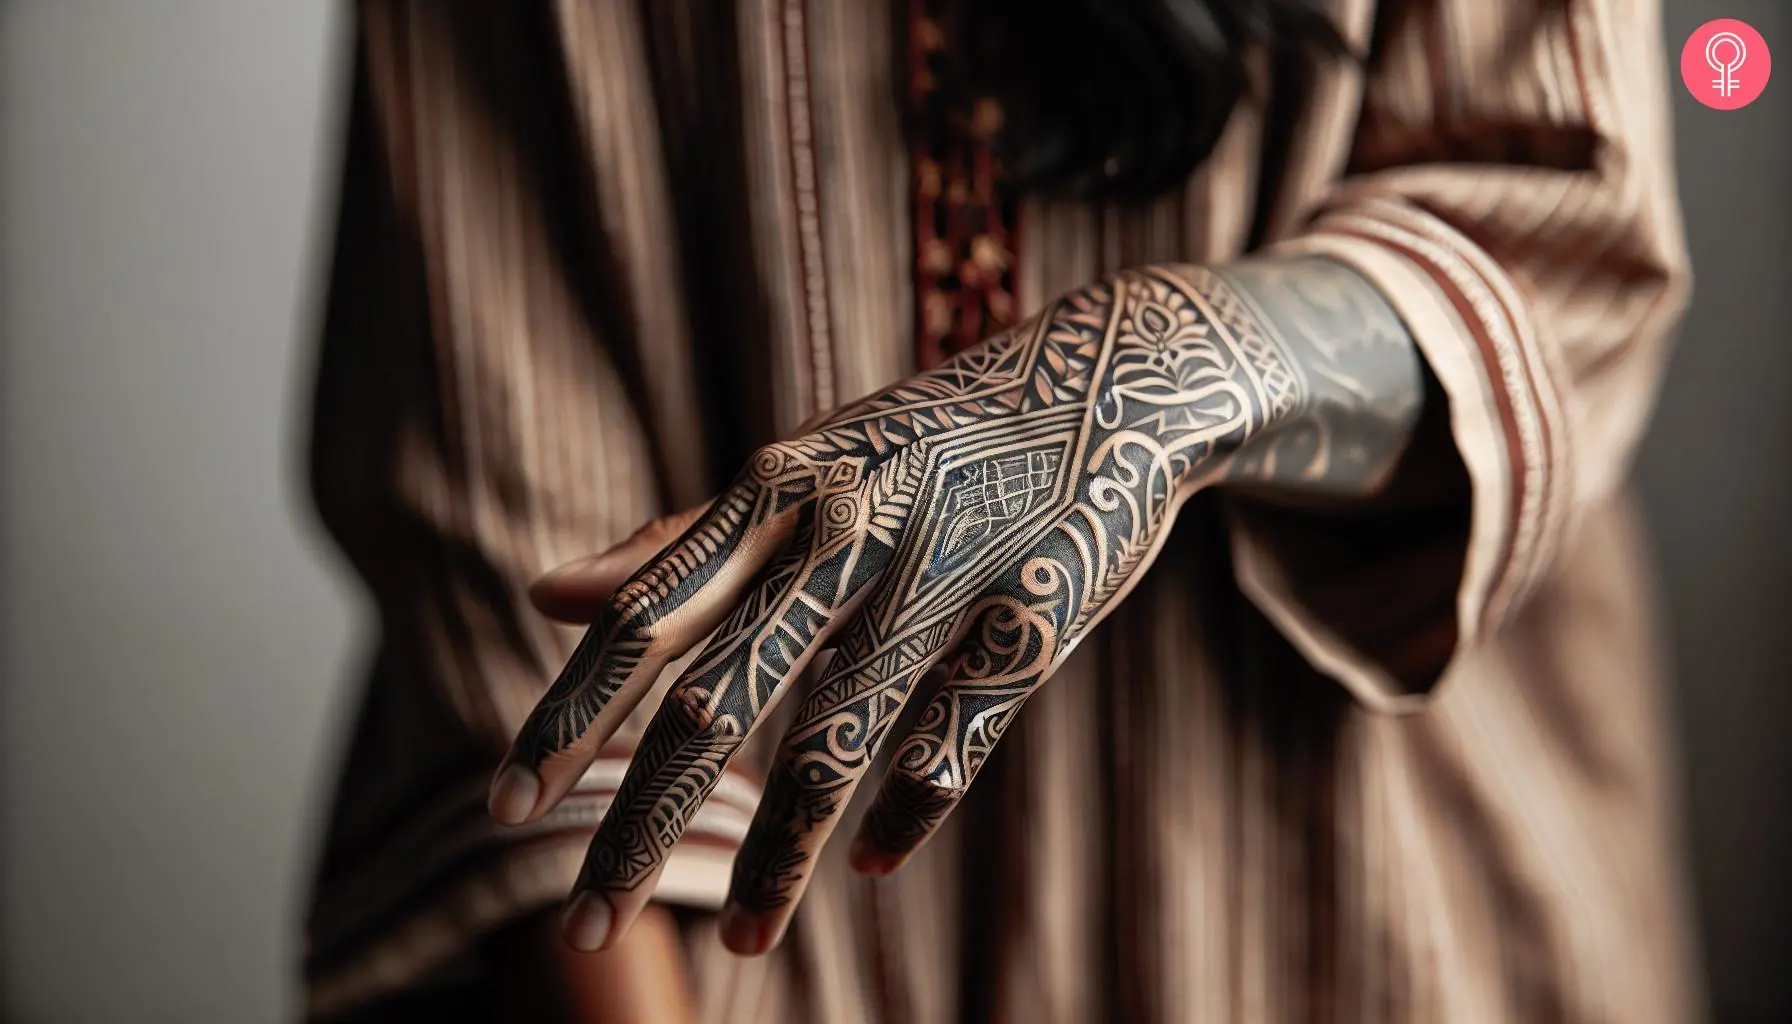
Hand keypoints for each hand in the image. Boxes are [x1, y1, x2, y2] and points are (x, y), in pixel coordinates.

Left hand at [488, 259, 1414, 954]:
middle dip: (640, 824)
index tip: (505, 810)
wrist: (1113, 379)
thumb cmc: (927, 437)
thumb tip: (542, 593)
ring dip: (775, 859)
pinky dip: (908, 813)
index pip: (646, 618)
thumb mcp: (800, 464)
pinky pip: (953, 746)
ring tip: (739, 941)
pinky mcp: (1034, 623)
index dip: (571, 717)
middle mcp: (847, 531)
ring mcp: (943, 579)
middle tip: (581, 926)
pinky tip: (873, 864)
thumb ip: (677, 541)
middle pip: (716, 701)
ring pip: (834, 745)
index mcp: (777, 488)